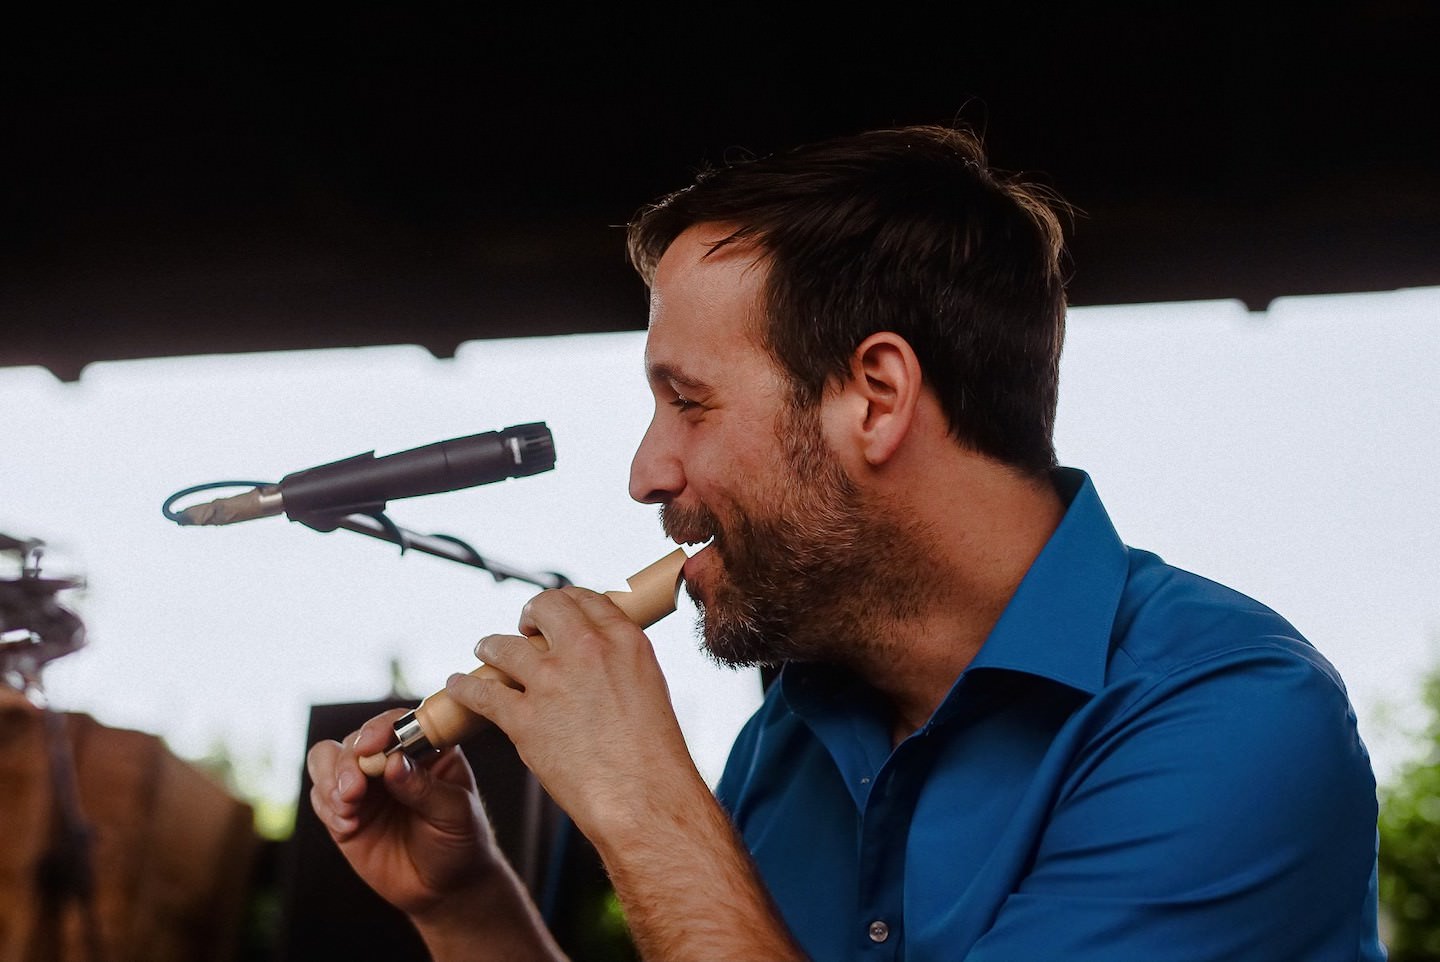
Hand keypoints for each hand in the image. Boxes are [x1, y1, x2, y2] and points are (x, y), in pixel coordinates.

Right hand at [305, 708, 496, 918]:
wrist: (445, 887)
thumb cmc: (461, 841)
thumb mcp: (454, 813)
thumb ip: (424, 788)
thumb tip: (394, 762)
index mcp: (425, 748)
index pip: (396, 723)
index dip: (379, 729)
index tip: (371, 746)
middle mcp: (390, 759)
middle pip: (354, 740)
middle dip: (348, 763)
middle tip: (353, 792)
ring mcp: (365, 785)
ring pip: (327, 759)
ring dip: (330, 781)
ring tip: (348, 809)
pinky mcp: (343, 812)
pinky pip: (320, 796)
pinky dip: (327, 808)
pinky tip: (349, 827)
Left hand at [446, 586, 703, 840]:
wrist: (643, 797)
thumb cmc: (653, 756)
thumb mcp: (650, 689)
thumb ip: (621, 665)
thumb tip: (598, 662)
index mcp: (624, 641)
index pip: (586, 599)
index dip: (566, 602)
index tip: (556, 614)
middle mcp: (586, 651)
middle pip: (545, 607)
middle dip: (530, 614)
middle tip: (526, 627)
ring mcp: (551, 682)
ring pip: (504, 645)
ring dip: (490, 646)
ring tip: (486, 650)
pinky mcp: (524, 718)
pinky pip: (481, 692)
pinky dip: (464, 688)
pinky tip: (459, 686)